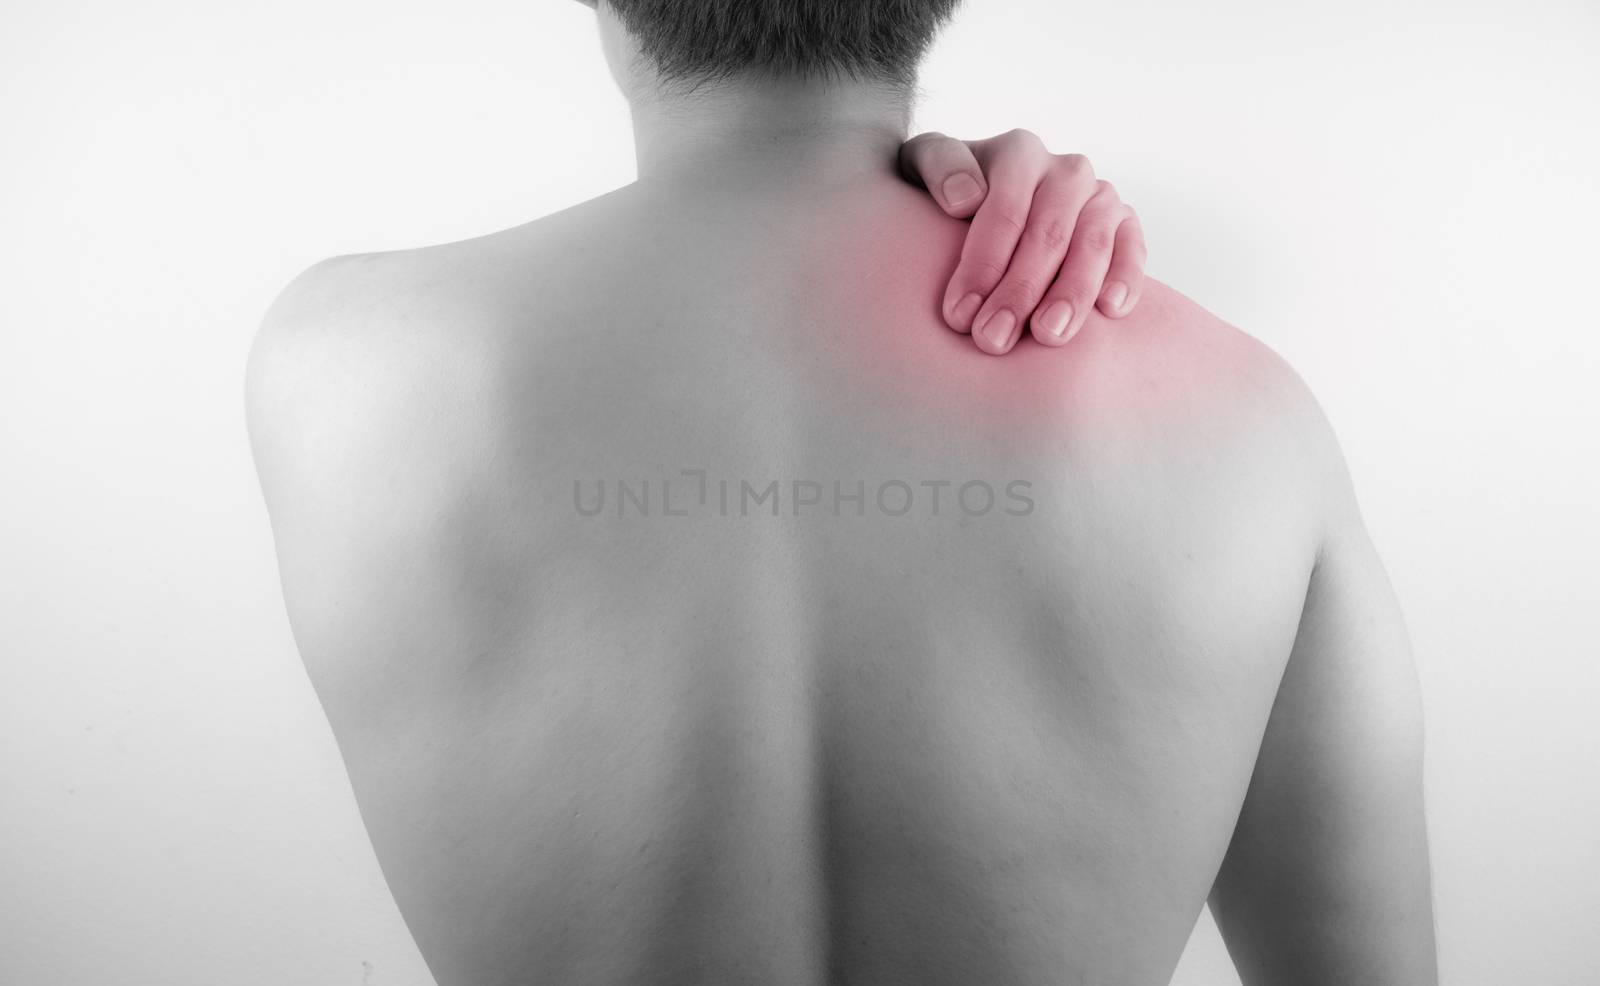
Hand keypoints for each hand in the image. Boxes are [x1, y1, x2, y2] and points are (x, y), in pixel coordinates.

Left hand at [899, 129, 1146, 354]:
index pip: (1005, 212)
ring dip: (1072, 295)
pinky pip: (1133, 251)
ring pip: (1092, 246)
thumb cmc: (949, 190)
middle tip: (993, 339)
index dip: (982, 265)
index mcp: (1019, 154)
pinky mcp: (1125, 224)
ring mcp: (1100, 197)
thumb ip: (939, 165)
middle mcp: (1066, 171)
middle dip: (1019, 292)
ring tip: (1048, 335)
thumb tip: (965, 199)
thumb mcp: (924, 163)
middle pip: (1047, 235)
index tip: (959, 314)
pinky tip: (1110, 311)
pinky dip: (1126, 279)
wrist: (984, 196)